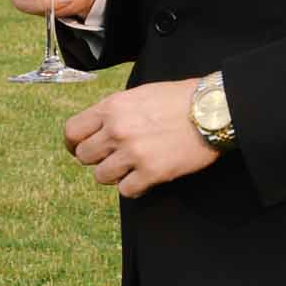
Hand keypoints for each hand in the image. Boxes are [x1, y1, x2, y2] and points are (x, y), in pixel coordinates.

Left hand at [63, 78, 219, 197]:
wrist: (213, 110)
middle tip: (115, 158)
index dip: (74, 144)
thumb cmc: (179, 99)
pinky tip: (147, 177)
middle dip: (97, 159)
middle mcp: (117, 130)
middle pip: (84, 156)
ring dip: (115, 174)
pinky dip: (135, 187)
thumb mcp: (139, 94)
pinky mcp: (151, 172)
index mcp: (112, 107)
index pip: (72, 131)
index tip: (80, 149)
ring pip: (101, 177)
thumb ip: (114, 111)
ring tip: (133, 167)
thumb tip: (97, 129)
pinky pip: (126, 191)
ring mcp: (133, 152)